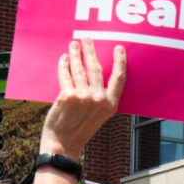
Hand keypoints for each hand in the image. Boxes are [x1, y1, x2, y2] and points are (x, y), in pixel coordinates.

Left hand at [39, 38, 125, 158]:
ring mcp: (82, 97)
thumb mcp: (99, 115)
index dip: (120, 62)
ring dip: (76, 54)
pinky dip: (63, 65)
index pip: (119, 78)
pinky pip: (65, 75)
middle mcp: (98, 99)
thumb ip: (101, 98)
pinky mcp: (67, 96)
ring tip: (74, 45)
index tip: (118, 49)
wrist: (64, 144)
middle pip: (96, 68)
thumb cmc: (80, 129)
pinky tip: (64, 59)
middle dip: (91, 51)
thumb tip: (94, 72)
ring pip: (79, 69)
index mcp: (110, 105)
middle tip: (88, 39)